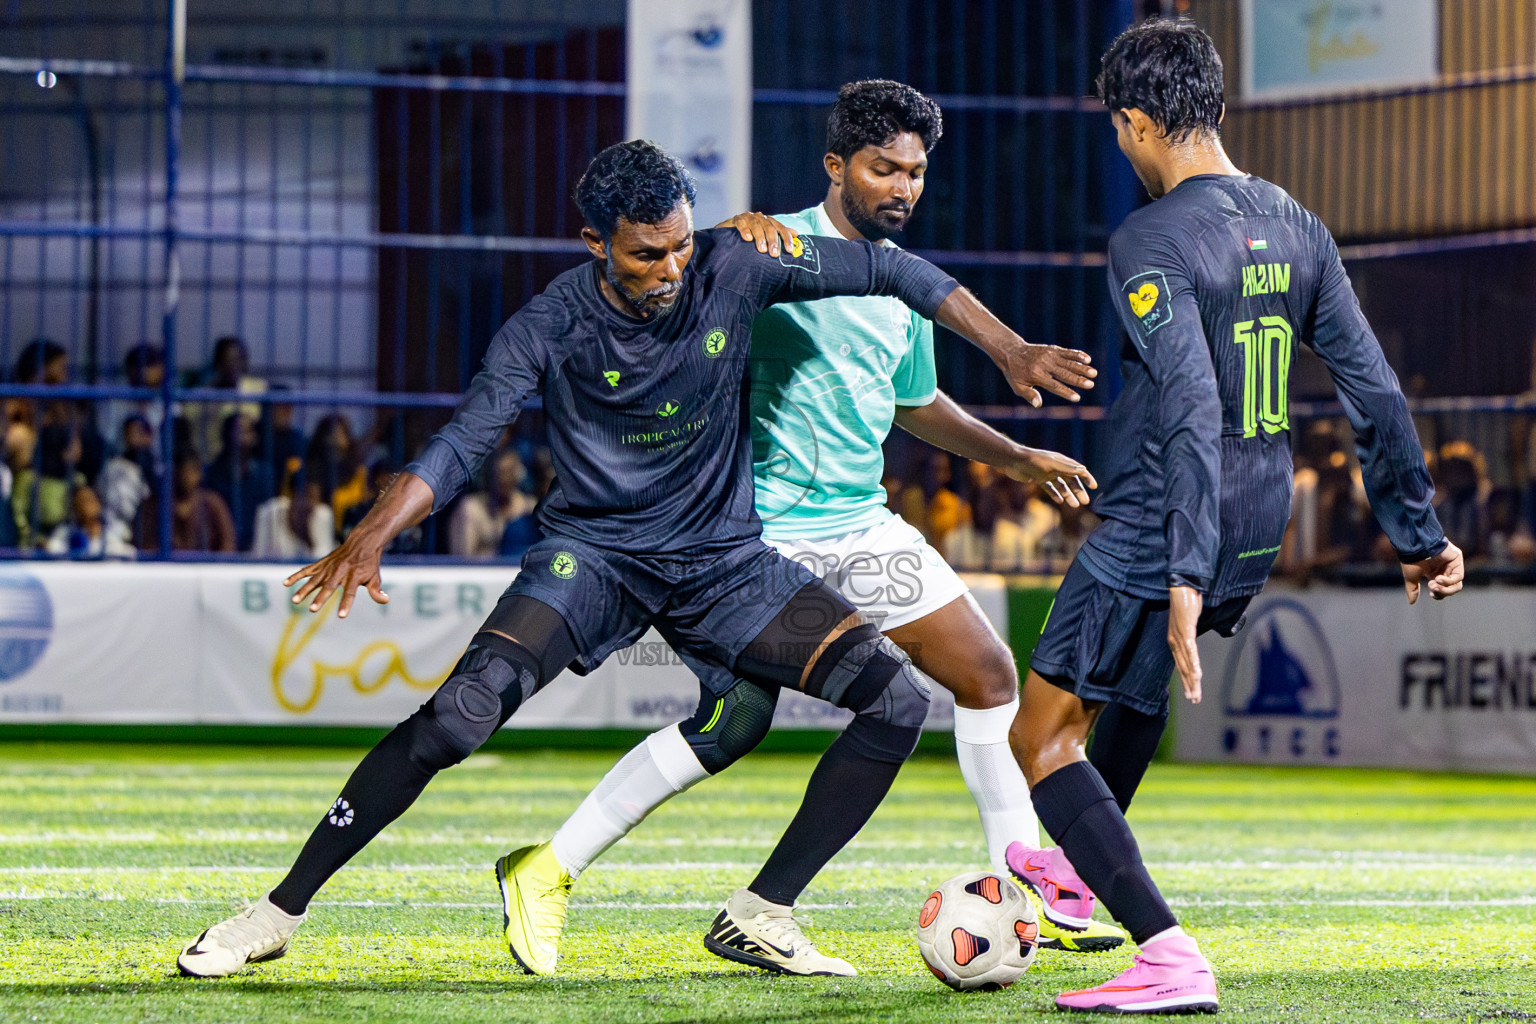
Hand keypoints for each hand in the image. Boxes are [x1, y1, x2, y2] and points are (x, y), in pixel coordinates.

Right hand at [285, 538, 390, 618]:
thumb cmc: (368, 564)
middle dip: (320, 598)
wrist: (361, 543)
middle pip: (329, 587)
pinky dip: (296, 576)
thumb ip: (377, 590)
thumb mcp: (375, 577)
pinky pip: (307, 570)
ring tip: (294, 601)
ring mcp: (329, 567)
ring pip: (314, 580)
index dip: (346, 604)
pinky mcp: (321, 564)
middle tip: (312, 609)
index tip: (341, 615)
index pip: (350, 592)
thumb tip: (385, 600)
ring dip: (304, 590)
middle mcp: (340, 572)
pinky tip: (286, 583)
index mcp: (354, 576)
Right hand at [717, 212, 797, 257]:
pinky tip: (747, 238)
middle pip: (769, 227)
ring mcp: (748, 217)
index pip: (781, 228)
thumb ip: (779, 234)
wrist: (729, 230)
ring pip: (757, 225)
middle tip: (774, 254)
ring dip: (760, 237)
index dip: (786, 238)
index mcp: (769, 221)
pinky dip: (745, 230)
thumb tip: (796, 234)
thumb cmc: (750, 235)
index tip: (790, 250)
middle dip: (773, 240)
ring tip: (762, 249)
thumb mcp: (765, 235)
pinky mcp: (736, 219)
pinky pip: (741, 223)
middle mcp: (760, 218)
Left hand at [996, 339, 1095, 407]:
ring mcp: (1049, 356)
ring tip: (1094, 373)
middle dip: (1078, 380)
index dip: (1066, 392)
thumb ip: (1029, 395)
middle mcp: (1044, 365)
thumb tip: (1039, 405)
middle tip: (1091, 385)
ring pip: (1068, 362)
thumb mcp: (1017, 386)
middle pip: (1064, 374)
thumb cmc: (1015, 373)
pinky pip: (1067, 352)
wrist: (1012, 351)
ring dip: (1082, 368)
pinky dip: (1077, 355)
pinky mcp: (1052, 349)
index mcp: (1036, 375)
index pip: (1054, 385)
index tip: (1077, 398)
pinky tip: (1088, 359)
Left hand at [1001, 448, 1096, 506]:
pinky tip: (1060, 501)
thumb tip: (1084, 470)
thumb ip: (1068, 468)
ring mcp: (1047, 473)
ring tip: (1074, 505)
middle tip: (1085, 502)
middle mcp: (1056, 467)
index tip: (1094, 486)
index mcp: (1062, 462)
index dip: (1086, 478)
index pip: (1078, 470)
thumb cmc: (1034, 461)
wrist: (1014, 461)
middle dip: (1078, 491)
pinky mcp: (1038, 479)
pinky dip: (1055, 494)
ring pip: (1061, 486)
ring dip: (1068, 495)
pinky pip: (1049, 488)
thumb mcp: (1052, 465)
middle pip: (1071, 481)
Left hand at [1167, 585, 1203, 703]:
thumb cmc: (1186, 605)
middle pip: (1183, 667)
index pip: (1180, 665)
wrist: (1182, 587)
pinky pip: (1190, 648)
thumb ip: (1191, 635)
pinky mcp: (1185, 629)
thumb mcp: (1188, 624)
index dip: (1186, 680)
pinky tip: (1198, 672)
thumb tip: (1195, 642)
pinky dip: (1194, 661)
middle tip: (1195, 700)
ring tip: (1196, 691)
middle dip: (1190, 685)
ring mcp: (1179, 635)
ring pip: (1187, 661)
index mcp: (1174, 642)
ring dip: (1192, 677)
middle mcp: (1174, 641)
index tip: (1192, 694)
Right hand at [1401, 541, 1464, 603]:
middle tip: (1432, 588)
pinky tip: (1438, 578)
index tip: (1430, 592)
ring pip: (1457, 585)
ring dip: (1446, 589)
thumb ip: (1413, 590)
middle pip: (1451, 589)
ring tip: (1434, 584)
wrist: (1414, 546)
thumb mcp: (1411, 578)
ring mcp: (1452, 565)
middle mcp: (1444, 570)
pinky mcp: (1457, 559)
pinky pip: (1459, 577)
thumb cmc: (1411, 560)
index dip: (1438, 594)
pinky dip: (1449, 581)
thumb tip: (1411, 603)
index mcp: (1434, 573)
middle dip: (1442, 592)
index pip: (1442, 590)